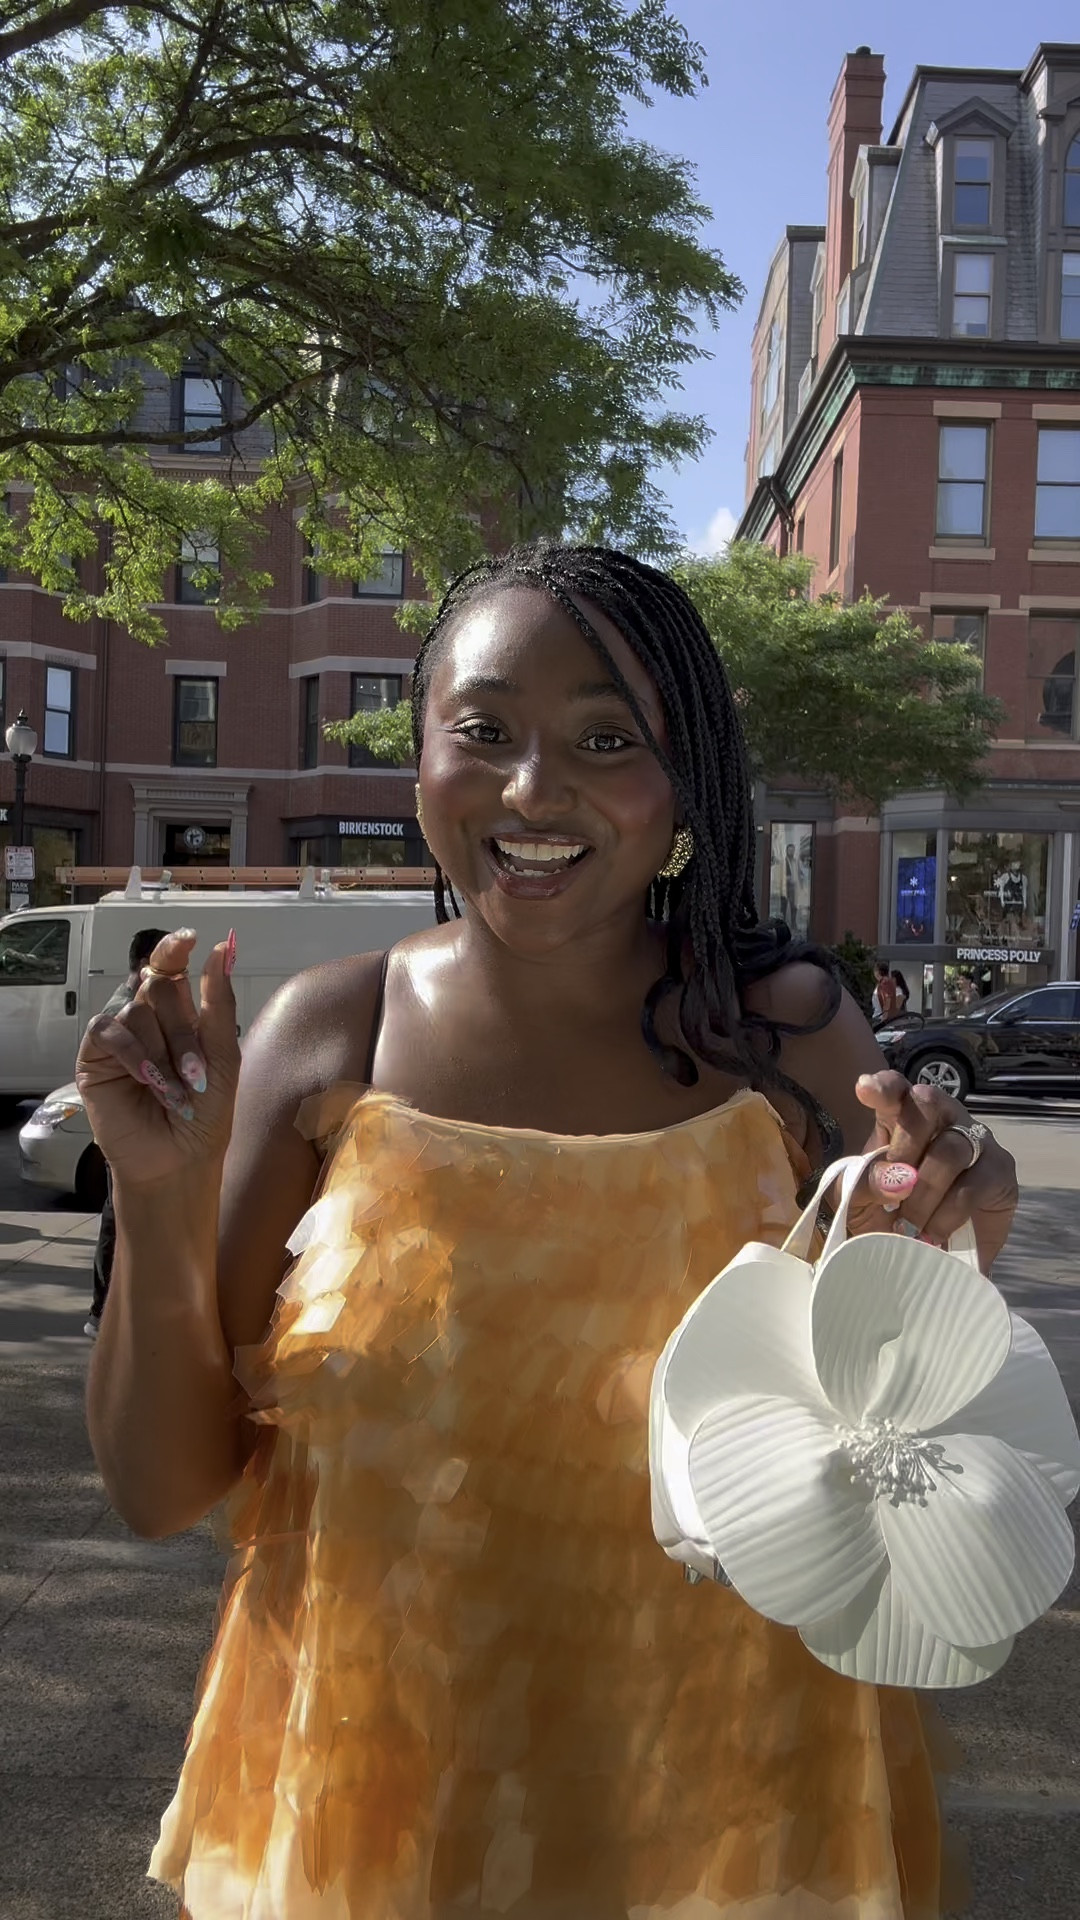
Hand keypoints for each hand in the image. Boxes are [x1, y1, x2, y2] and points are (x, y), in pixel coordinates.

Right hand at [76, 929, 240, 1187]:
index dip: (174, 949)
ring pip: (137, 1009)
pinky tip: (148, 1081)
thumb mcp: (223, 1056)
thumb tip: (220, 948)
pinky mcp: (95, 1057)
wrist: (179, 1158)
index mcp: (180, 1014)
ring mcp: (120, 1036)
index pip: (171, 967)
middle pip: (160, 988)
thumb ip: (219, 1003)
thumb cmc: (206, 1113)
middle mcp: (148, 1019)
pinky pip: (110, 1030)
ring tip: (176, 1090)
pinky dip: (134, 1055)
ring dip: (163, 1052)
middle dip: (183, 1030)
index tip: (189, 939)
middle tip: (197, 1073)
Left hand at [846, 1070, 1018, 1269]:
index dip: (883, 1086)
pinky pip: (975, 1186)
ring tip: (908, 1226)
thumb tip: (896, 1180)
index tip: (864, 1089)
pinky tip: (933, 1234)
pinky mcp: (999, 1173)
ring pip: (952, 1149)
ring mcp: (975, 1141)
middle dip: (904, 1149)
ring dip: (925, 1193)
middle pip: (928, 1106)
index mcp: (901, 1114)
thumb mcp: (858, 1200)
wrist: (919, 1253)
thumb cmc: (884, 1213)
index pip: (895, 1088)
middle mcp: (942, 1118)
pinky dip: (948, 1215)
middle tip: (893, 1193)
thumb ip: (864, 1183)